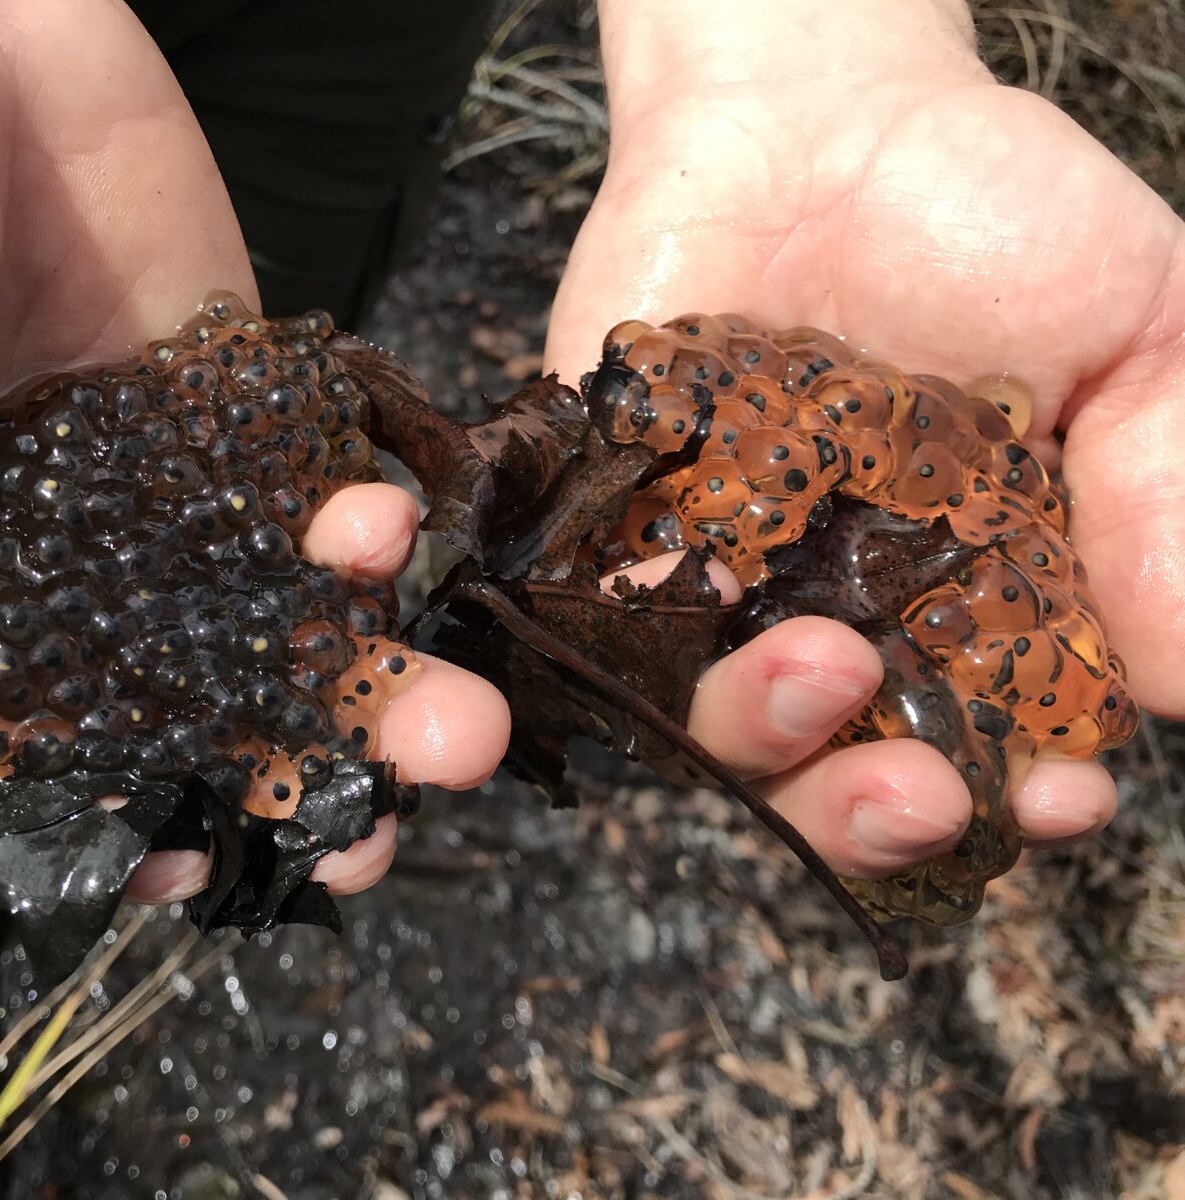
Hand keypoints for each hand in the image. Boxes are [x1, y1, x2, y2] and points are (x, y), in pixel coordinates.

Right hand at [0, 0, 509, 886]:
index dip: (64, 835)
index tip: (158, 870)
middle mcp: (9, 575)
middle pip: (148, 726)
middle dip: (258, 791)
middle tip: (363, 845)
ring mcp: (127, 493)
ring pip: (251, 633)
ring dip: (355, 694)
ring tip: (451, 738)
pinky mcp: (218, 405)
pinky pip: (301, 496)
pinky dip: (355, 534)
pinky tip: (378, 537)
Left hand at [547, 0, 1184, 876]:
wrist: (821, 117)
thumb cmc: (998, 218)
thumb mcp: (1144, 331)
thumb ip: (1174, 486)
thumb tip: (1184, 686)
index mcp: (979, 604)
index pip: (998, 740)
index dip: (1024, 795)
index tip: (1053, 798)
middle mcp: (845, 614)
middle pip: (841, 772)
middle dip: (874, 811)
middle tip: (918, 790)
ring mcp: (722, 579)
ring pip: (713, 720)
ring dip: (761, 735)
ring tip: (819, 667)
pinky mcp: (613, 527)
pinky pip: (599, 618)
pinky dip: (621, 648)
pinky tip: (677, 631)